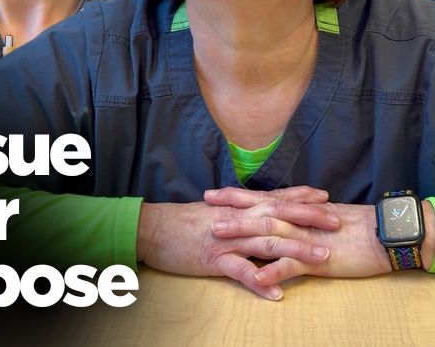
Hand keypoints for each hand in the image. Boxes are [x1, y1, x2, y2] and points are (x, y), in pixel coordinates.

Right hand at [137, 186, 339, 300]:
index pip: (273, 199)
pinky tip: (276, 292)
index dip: (299, 197)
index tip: (324, 197)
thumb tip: (256, 218)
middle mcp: (236, 219)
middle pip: (278, 215)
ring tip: (321, 257)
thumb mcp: (213, 214)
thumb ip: (236, 216)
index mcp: (237, 208)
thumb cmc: (181, 223)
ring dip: (295, 250)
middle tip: (336, 221)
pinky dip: (258, 280)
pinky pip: (238, 270)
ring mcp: (226, 239)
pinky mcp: (213, 258)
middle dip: (308, 217)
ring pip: (266, 241)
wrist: (152, 227)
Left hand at [206, 187, 391, 288]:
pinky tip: (256, 277)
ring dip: (242, 234)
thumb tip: (278, 219)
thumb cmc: (352, 228)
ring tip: (218, 237)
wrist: (380, 235)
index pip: (259, 200)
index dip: (234, 197)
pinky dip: (273, 271)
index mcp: (294, 211)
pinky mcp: (316, 258)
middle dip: (229, 211)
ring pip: (267, 234)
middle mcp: (294, 220)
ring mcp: (303, 237)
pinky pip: (291, 265)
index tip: (210, 194)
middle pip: (256, 213)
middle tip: (205, 209)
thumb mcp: (318, 220)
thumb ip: (296, 219)